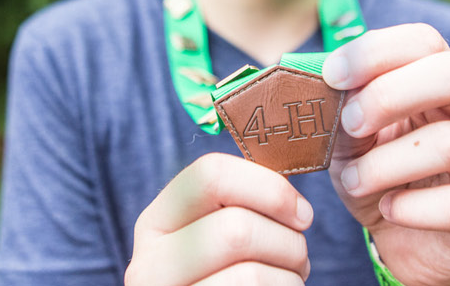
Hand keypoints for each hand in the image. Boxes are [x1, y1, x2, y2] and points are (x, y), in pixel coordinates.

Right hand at [126, 153, 314, 284]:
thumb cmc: (231, 280)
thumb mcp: (219, 239)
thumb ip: (240, 206)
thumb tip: (288, 177)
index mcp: (156, 224)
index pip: (209, 175)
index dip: (269, 187)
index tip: (301, 213)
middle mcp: (148, 265)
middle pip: (236, 229)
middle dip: (289, 244)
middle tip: (299, 258)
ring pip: (252, 275)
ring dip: (291, 278)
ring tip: (289, 282)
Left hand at [322, 23, 449, 285]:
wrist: (413, 250)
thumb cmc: (386, 184)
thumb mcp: (354, 146)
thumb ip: (344, 117)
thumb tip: (321, 89)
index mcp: (449, 83)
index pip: (425, 41)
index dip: (376, 52)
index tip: (332, 75)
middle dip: (390, 95)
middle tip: (350, 123)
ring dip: (388, 162)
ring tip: (355, 181)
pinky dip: (413, 210)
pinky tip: (389, 211)